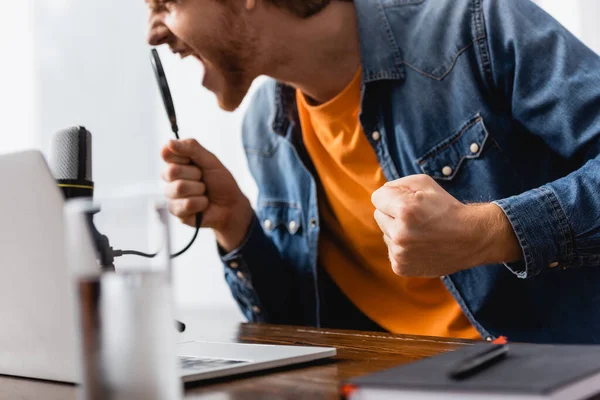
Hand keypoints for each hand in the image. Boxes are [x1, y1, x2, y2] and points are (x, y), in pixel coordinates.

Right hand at [161, 139, 252, 251]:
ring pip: (179, 188)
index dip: (183, 157)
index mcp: (177, 163)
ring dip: (200, 190)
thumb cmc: (221, 182)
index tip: (196, 162)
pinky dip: (201, 203)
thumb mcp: (210, 161)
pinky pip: (186, 205)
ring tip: (204, 193)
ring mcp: (172, 196)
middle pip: (171, 171)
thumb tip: (169, 142)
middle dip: (195, 174)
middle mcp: (170, 179)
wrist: (232, 205)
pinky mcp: (177, 212)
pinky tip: (203, 205)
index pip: (166, 153)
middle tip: (204, 179)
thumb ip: (191, 148)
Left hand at [371, 175, 521, 276]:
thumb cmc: (446, 207)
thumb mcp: (424, 183)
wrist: (471, 238)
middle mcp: (400, 234)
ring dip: (397, 231)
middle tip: (417, 217)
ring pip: (385, 234)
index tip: (408, 201)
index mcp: (405, 210)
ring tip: (421, 232)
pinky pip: (391, 250)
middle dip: (393, 213)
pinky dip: (402, 247)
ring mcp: (400, 254)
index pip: (377, 197)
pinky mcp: (401, 267)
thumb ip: (396, 185)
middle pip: (378, 215)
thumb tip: (379, 194)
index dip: (392, 197)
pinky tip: (420, 245)